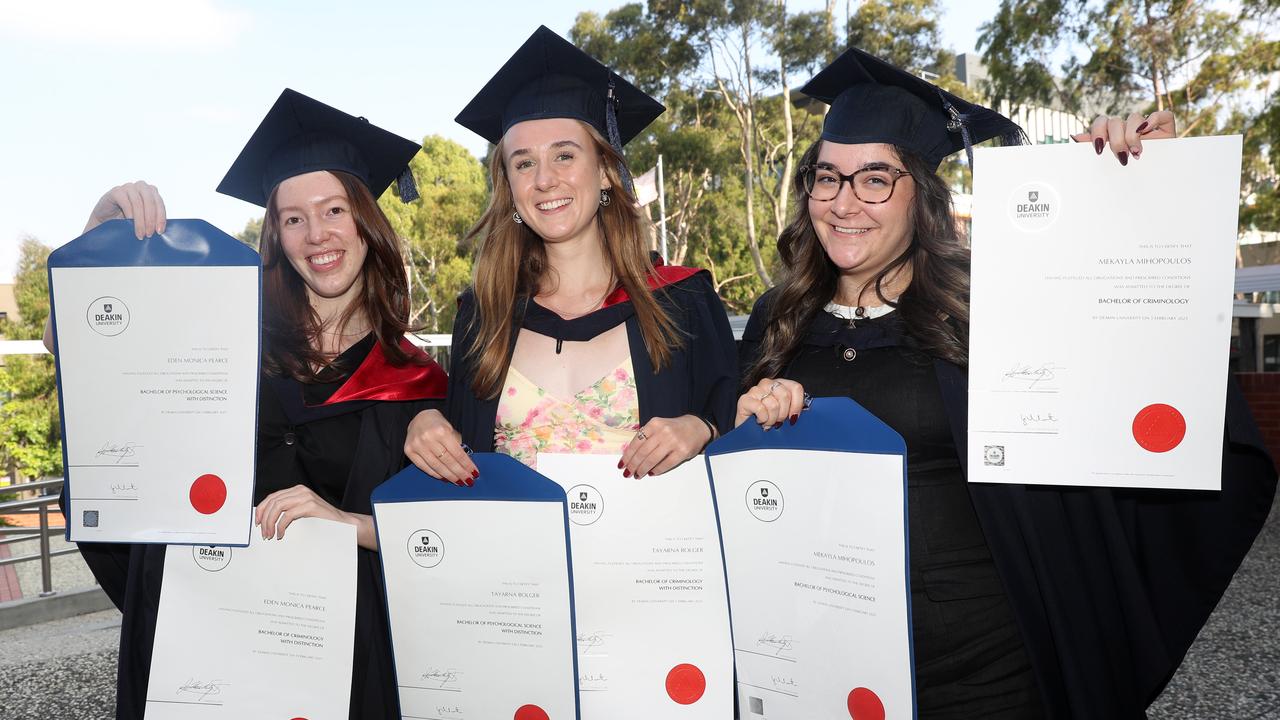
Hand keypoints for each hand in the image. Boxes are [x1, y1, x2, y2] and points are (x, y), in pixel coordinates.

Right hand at [85, 181, 166, 237]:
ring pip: (138, 203)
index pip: (159, 203)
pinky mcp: (116, 191)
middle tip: (149, 234)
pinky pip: (126, 202)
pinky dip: (130, 214)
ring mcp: (128, 187)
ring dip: (140, 220)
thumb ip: (153, 218)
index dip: (161, 218)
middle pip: (150, 202)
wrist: (105, 219)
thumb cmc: (126, 219)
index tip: (159, 232)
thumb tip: (162, 230)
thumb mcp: (143, 218)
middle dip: (151, 220)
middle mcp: (141, 186)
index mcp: (151, 192)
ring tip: (140, 234)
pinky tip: (129, 224)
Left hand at [255, 485, 372, 548]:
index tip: (257, 522)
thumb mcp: (302, 512)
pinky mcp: (310, 506)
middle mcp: (300, 490)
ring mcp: (306, 497)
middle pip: (273, 501)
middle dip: (264, 518)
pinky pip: (288, 515)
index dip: (261, 509)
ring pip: (278, 507)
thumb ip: (288, 510)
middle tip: (263, 532)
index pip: (272, 497)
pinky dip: (280, 526)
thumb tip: (267, 518)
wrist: (343, 524)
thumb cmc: (323, 521)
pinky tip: (280, 534)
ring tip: (270, 534)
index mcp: (297, 490)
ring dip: (270, 523)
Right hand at [404, 409, 476, 485]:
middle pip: (447, 462)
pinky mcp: (409, 451)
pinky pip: (424, 467)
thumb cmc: (438, 425)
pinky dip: (435, 474)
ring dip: (449, 476)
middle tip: (468, 481)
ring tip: (458, 481)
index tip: (474, 473)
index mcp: (441, 431)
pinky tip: (444, 478)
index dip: (466, 465)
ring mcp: (417, 445)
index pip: (457, 453)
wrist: (419, 418)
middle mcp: (428, 438)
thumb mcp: (451, 430)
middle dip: (459, 473)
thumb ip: (457, 445)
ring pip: (436, 467)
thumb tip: (465, 464)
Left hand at [619, 414, 711, 478]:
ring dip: (642, 469)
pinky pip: (666, 464)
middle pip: (642, 452)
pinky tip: (652, 473)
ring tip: (638, 475)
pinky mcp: (682, 452)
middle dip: (633, 465)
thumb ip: (646, 437)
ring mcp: (673, 441)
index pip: (636, 442)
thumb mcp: (658, 426)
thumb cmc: (674, 428)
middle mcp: (663, 431)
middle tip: (628, 473)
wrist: (697, 426)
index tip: (622, 464)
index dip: (627, 455)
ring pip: (652, 459)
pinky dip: (657, 470)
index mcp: (654, 424)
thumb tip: (631, 455)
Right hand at [735, 377, 805, 428]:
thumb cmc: (768, 422)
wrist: (748, 433)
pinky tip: (759, 420)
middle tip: (777, 421)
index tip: (793, 417)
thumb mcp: (785, 414)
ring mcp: (755, 390)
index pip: (796, 388)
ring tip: (767, 422)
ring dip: (772, 419)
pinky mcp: (745, 399)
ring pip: (773, 404)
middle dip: (783, 414)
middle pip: (785, 395)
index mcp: (780, 384)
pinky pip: (761, 408)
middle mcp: (767, 383)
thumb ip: (794, 409)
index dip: (797, 404)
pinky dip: (763, 419)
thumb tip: (804, 411)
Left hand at [1071, 111, 1175, 165]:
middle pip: (1115, 121)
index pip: (1100, 123)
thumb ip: (1095, 148)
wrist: (1156, 182)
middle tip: (1122, 157)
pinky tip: (1147, 130)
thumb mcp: (1109, 163)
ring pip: (1134, 117)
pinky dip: (1153, 120)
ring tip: (1136, 153)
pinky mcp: (1165, 126)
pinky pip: (1160, 114)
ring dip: (1133, 136)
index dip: (1097, 133)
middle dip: (1116, 141)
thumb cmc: (1129, 172)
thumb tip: (1074, 137)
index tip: (1099, 150)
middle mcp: (1127, 127)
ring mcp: (1146, 125)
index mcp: (1112, 134)